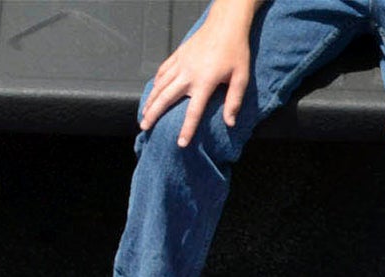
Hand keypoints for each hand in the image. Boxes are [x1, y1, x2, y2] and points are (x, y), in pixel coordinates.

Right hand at [140, 18, 251, 147]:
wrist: (226, 23)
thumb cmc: (236, 50)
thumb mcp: (241, 76)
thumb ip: (234, 101)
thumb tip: (230, 123)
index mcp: (205, 81)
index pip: (193, 111)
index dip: (187, 129)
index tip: (181, 144)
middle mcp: (189, 73)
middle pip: (166, 98)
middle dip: (154, 114)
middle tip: (144, 127)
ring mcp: (181, 63)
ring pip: (160, 84)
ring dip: (150, 100)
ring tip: (143, 114)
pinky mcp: (178, 54)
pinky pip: (163, 71)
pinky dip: (155, 82)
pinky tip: (152, 92)